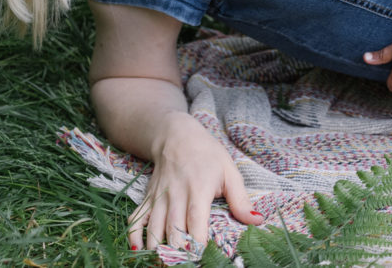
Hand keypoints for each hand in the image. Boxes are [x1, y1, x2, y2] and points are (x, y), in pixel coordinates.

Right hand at [126, 111, 263, 252]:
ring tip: (164, 262)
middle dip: (177, 250)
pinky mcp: (147, 198)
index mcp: (198, 189)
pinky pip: (136, 219)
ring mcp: (159, 197)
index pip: (196, 220)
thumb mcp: (230, 172)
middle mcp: (176, 195)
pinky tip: (137, 249)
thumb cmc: (208, 155)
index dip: (197, 241)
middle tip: (184, 263)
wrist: (177, 136)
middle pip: (173, 229)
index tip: (201, 257)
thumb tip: (256, 221)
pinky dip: (134, 235)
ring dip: (157, 248)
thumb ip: (241, 200)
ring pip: (153, 228)